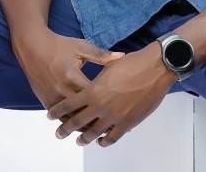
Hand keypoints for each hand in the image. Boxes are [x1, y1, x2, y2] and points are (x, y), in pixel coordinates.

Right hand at [12, 27, 125, 128]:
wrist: (34, 47)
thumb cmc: (59, 46)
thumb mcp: (81, 47)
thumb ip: (101, 55)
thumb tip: (121, 56)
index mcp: (72, 76)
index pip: (92, 95)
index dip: (106, 103)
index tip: (119, 108)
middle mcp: (61, 90)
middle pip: (82, 111)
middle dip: (96, 118)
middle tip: (112, 125)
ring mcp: (52, 97)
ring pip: (70, 118)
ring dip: (83, 125)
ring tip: (98, 131)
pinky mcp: (46, 101)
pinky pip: (60, 118)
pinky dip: (70, 123)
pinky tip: (81, 127)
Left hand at [46, 42, 175, 146]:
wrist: (155, 68)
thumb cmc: (133, 63)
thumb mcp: (109, 65)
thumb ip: (98, 76)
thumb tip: (92, 83)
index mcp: (93, 90)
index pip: (69, 104)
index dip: (58, 111)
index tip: (50, 116)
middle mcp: (100, 106)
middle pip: (77, 122)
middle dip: (65, 129)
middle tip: (59, 133)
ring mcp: (114, 116)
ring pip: (93, 133)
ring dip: (84, 138)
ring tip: (78, 141)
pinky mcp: (127, 123)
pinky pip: (111, 138)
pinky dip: (104, 141)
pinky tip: (100, 141)